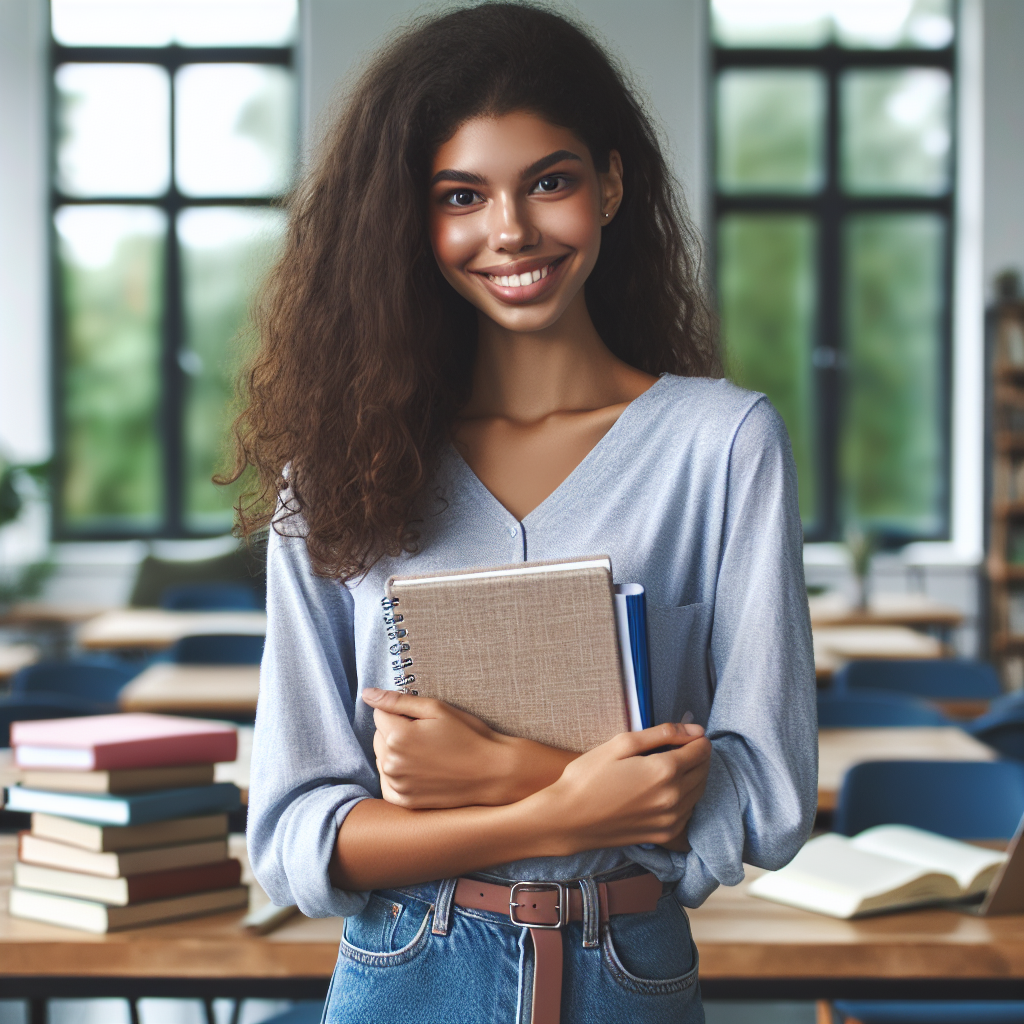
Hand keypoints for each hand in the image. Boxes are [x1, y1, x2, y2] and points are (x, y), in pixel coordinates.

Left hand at [363, 688, 576, 808]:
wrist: (492, 772)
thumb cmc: (468, 735)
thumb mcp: (436, 709)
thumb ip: (397, 700)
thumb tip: (367, 693)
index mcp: (398, 735)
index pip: (379, 714)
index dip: (401, 712)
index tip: (423, 719)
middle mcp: (392, 762)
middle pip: (379, 736)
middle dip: (396, 731)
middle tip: (427, 735)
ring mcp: (397, 784)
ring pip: (382, 758)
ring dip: (396, 752)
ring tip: (427, 753)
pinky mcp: (404, 801)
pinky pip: (387, 782)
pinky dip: (397, 774)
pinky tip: (420, 770)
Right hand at [540, 721, 710, 854]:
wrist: (568, 818)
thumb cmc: (589, 776)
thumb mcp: (621, 743)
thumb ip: (662, 733)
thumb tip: (696, 730)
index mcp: (665, 770)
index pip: (702, 750)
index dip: (696, 738)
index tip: (684, 735)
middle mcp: (674, 797)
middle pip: (704, 770)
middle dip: (697, 756)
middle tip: (678, 748)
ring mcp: (671, 820)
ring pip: (699, 793)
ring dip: (693, 777)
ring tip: (671, 767)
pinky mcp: (664, 835)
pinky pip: (688, 813)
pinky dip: (685, 799)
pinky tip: (666, 791)